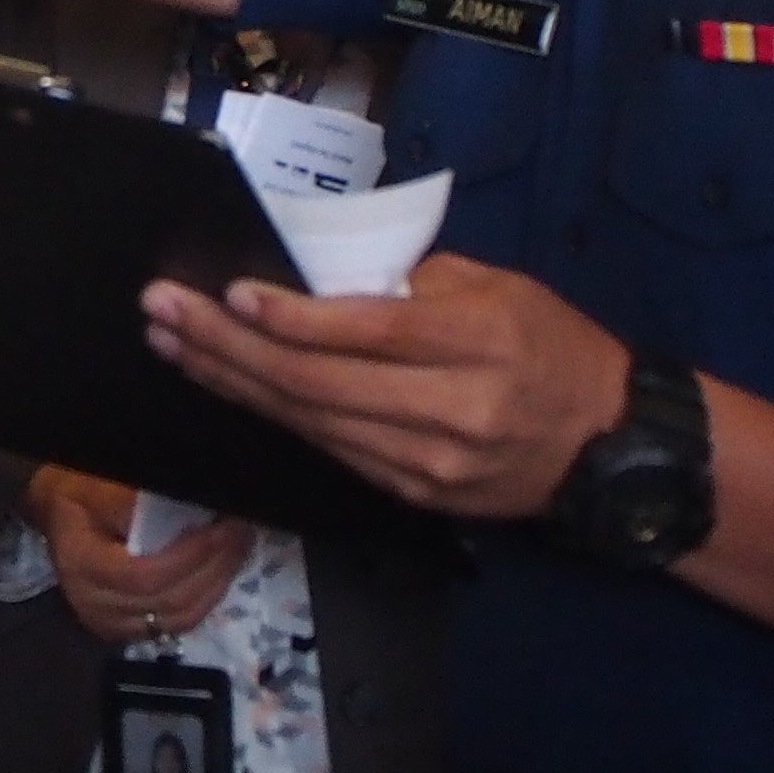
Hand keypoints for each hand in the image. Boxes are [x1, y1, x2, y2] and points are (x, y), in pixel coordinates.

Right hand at [26, 465, 250, 640]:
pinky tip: (218, 574)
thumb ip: (129, 500)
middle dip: (213, 568)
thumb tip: (178, 508)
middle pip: (168, 601)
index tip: (222, 528)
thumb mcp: (97, 484)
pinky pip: (175, 626)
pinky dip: (204, 601)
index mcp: (82, 564)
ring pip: (177, 619)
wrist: (59, 515)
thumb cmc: (79, 493)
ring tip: (236, 550)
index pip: (144, 575)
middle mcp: (93, 603)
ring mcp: (110, 623)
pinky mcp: (126, 630)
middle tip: (241, 534)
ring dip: (215, 585)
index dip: (190, 556)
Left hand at [142, 251, 631, 518]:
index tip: (229, 294)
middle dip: (229, 346)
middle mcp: (453, 407)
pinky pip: (328, 449)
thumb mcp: (496, 286)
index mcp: (479, 340)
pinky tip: (227, 385)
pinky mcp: (414, 493)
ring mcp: (430, 461)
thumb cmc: (550, 345)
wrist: (610, 444)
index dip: (294, 319)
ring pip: (311, 422)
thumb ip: (410, 282)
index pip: (370, 332)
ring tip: (172, 344)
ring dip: (232, 382)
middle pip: (320, 381)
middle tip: (163, 311)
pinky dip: (272, 415)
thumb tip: (317, 279)